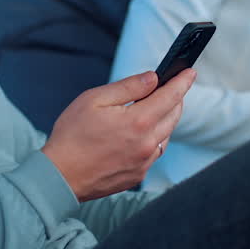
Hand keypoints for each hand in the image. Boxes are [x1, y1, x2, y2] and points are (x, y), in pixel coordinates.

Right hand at [42, 69, 192, 201]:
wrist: (59, 176)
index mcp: (138, 122)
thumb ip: (128, 87)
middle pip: (173, 115)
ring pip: (166, 135)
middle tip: (171, 86)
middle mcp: (147, 144)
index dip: (182, 82)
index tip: (190, 72)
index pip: (171, 96)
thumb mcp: (94, 99)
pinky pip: (155, 152)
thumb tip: (153, 78)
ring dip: (165, 119)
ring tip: (154, 107)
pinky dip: (154, 138)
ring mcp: (144, 163)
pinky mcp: (138, 175)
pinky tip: (140, 133)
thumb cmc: (72, 135)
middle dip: (176, 98)